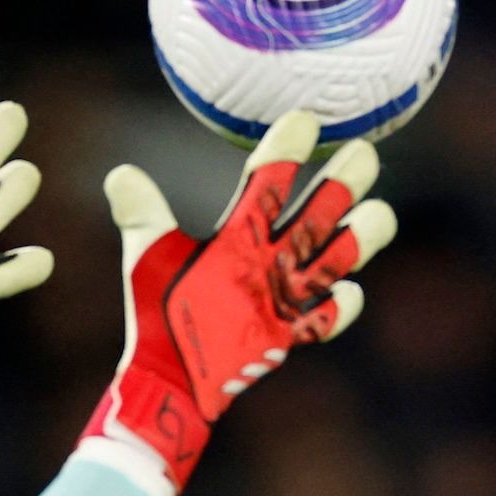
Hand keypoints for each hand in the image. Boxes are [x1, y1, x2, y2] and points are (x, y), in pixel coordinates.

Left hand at [81, 111, 396, 489]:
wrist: (165, 374)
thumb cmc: (157, 313)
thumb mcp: (149, 255)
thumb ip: (142, 214)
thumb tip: (120, 172)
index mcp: (241, 233)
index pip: (269, 180)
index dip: (287, 150)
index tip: (305, 121)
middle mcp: (271, 258)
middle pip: (320, 212)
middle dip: (344, 183)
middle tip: (365, 154)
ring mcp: (284, 296)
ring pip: (338, 259)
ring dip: (360, 237)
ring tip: (376, 213)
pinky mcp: (288, 335)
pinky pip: (326, 320)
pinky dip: (340, 307)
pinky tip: (346, 291)